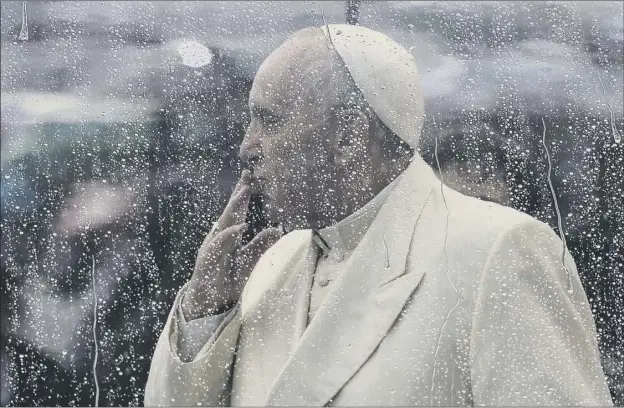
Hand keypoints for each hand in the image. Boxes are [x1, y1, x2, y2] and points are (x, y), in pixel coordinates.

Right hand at [182, 170, 283, 319]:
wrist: (209, 302)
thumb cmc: (227, 279)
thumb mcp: (249, 262)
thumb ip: (260, 246)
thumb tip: (277, 230)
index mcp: (229, 236)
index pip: (238, 213)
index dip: (243, 196)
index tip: (251, 178)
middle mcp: (219, 238)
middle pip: (230, 213)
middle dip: (238, 195)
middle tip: (248, 177)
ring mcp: (212, 248)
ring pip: (224, 224)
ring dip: (233, 208)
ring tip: (243, 193)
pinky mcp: (207, 260)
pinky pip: (219, 245)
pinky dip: (229, 235)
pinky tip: (240, 227)